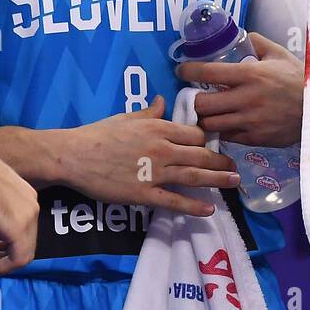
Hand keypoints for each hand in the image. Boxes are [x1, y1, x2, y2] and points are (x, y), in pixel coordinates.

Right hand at [59, 96, 239, 215]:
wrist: (73, 156)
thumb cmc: (98, 134)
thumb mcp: (127, 117)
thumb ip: (150, 111)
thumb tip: (163, 100)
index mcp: (159, 128)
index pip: (195, 133)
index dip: (207, 140)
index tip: (215, 146)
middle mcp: (162, 149)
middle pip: (200, 155)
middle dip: (220, 161)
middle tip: (235, 167)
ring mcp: (154, 173)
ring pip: (193, 176)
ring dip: (217, 180)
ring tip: (233, 182)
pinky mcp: (143, 194)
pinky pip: (173, 201)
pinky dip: (193, 206)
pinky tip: (209, 209)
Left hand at [177, 33, 303, 146]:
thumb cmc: (298, 79)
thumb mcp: (279, 54)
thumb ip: (257, 42)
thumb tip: (240, 35)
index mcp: (250, 74)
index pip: (207, 72)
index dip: (188, 71)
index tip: (182, 71)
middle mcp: (246, 99)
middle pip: (201, 104)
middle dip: (193, 100)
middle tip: (194, 96)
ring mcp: (250, 121)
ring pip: (210, 124)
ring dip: (205, 118)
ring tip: (207, 112)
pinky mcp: (255, 138)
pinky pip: (227, 136)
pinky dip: (223, 130)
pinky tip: (226, 123)